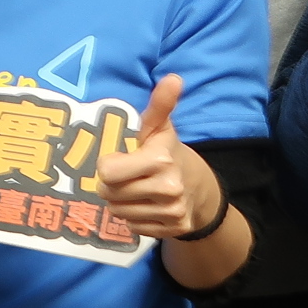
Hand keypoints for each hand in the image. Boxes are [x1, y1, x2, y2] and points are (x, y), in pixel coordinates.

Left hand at [95, 75, 220, 238]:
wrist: (198, 186)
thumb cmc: (166, 151)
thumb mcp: (159, 127)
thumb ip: (160, 104)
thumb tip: (173, 78)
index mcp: (161, 159)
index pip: (108, 173)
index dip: (108, 166)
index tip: (119, 159)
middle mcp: (169, 188)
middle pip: (109, 194)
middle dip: (112, 185)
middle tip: (127, 175)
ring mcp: (173, 211)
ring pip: (118, 212)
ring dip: (120, 202)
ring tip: (136, 189)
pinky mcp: (173, 229)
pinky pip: (132, 227)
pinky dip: (134, 218)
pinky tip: (146, 205)